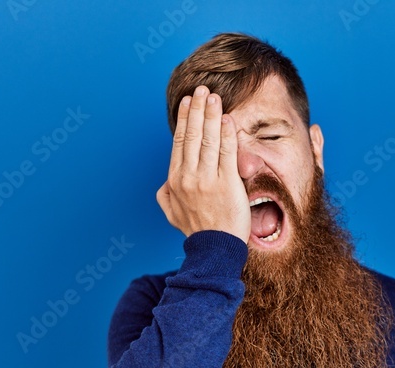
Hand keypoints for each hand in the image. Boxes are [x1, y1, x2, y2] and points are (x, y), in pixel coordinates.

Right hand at [156, 85, 250, 243]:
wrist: (215, 250)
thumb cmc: (197, 231)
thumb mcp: (172, 213)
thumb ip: (167, 195)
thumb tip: (166, 184)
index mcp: (175, 180)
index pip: (179, 143)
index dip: (185, 120)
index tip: (188, 102)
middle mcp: (188, 177)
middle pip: (192, 135)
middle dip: (197, 109)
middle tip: (201, 90)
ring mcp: (207, 180)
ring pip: (208, 140)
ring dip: (211, 115)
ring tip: (214, 97)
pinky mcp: (227, 184)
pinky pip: (227, 153)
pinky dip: (227, 134)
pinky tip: (228, 119)